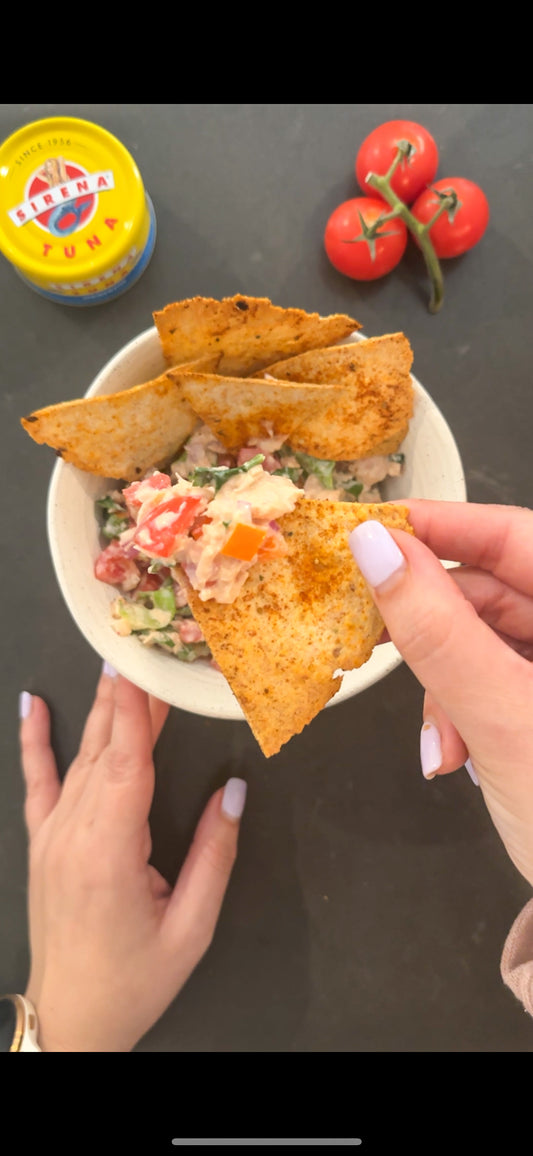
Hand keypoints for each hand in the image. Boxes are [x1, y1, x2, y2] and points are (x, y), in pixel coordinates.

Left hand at [19, 668, 245, 1050]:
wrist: (70, 1018)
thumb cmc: (133, 981)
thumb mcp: (190, 929)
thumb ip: (215, 857)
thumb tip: (235, 794)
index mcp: (109, 853)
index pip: (126, 764)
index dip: (136, 711)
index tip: (145, 666)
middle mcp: (72, 835)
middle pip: (103, 750)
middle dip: (126, 696)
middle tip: (145, 648)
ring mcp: (51, 836)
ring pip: (78, 758)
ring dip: (100, 709)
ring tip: (117, 664)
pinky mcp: (41, 843)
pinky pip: (36, 781)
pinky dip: (34, 740)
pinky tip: (33, 705)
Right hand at [349, 501, 532, 886]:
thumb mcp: (502, 719)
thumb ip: (436, 631)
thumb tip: (376, 551)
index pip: (516, 535)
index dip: (442, 525)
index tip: (372, 530)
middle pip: (494, 590)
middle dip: (433, 630)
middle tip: (373, 638)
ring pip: (486, 641)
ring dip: (446, 686)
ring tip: (443, 742)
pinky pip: (494, 682)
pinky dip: (465, 712)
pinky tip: (457, 754)